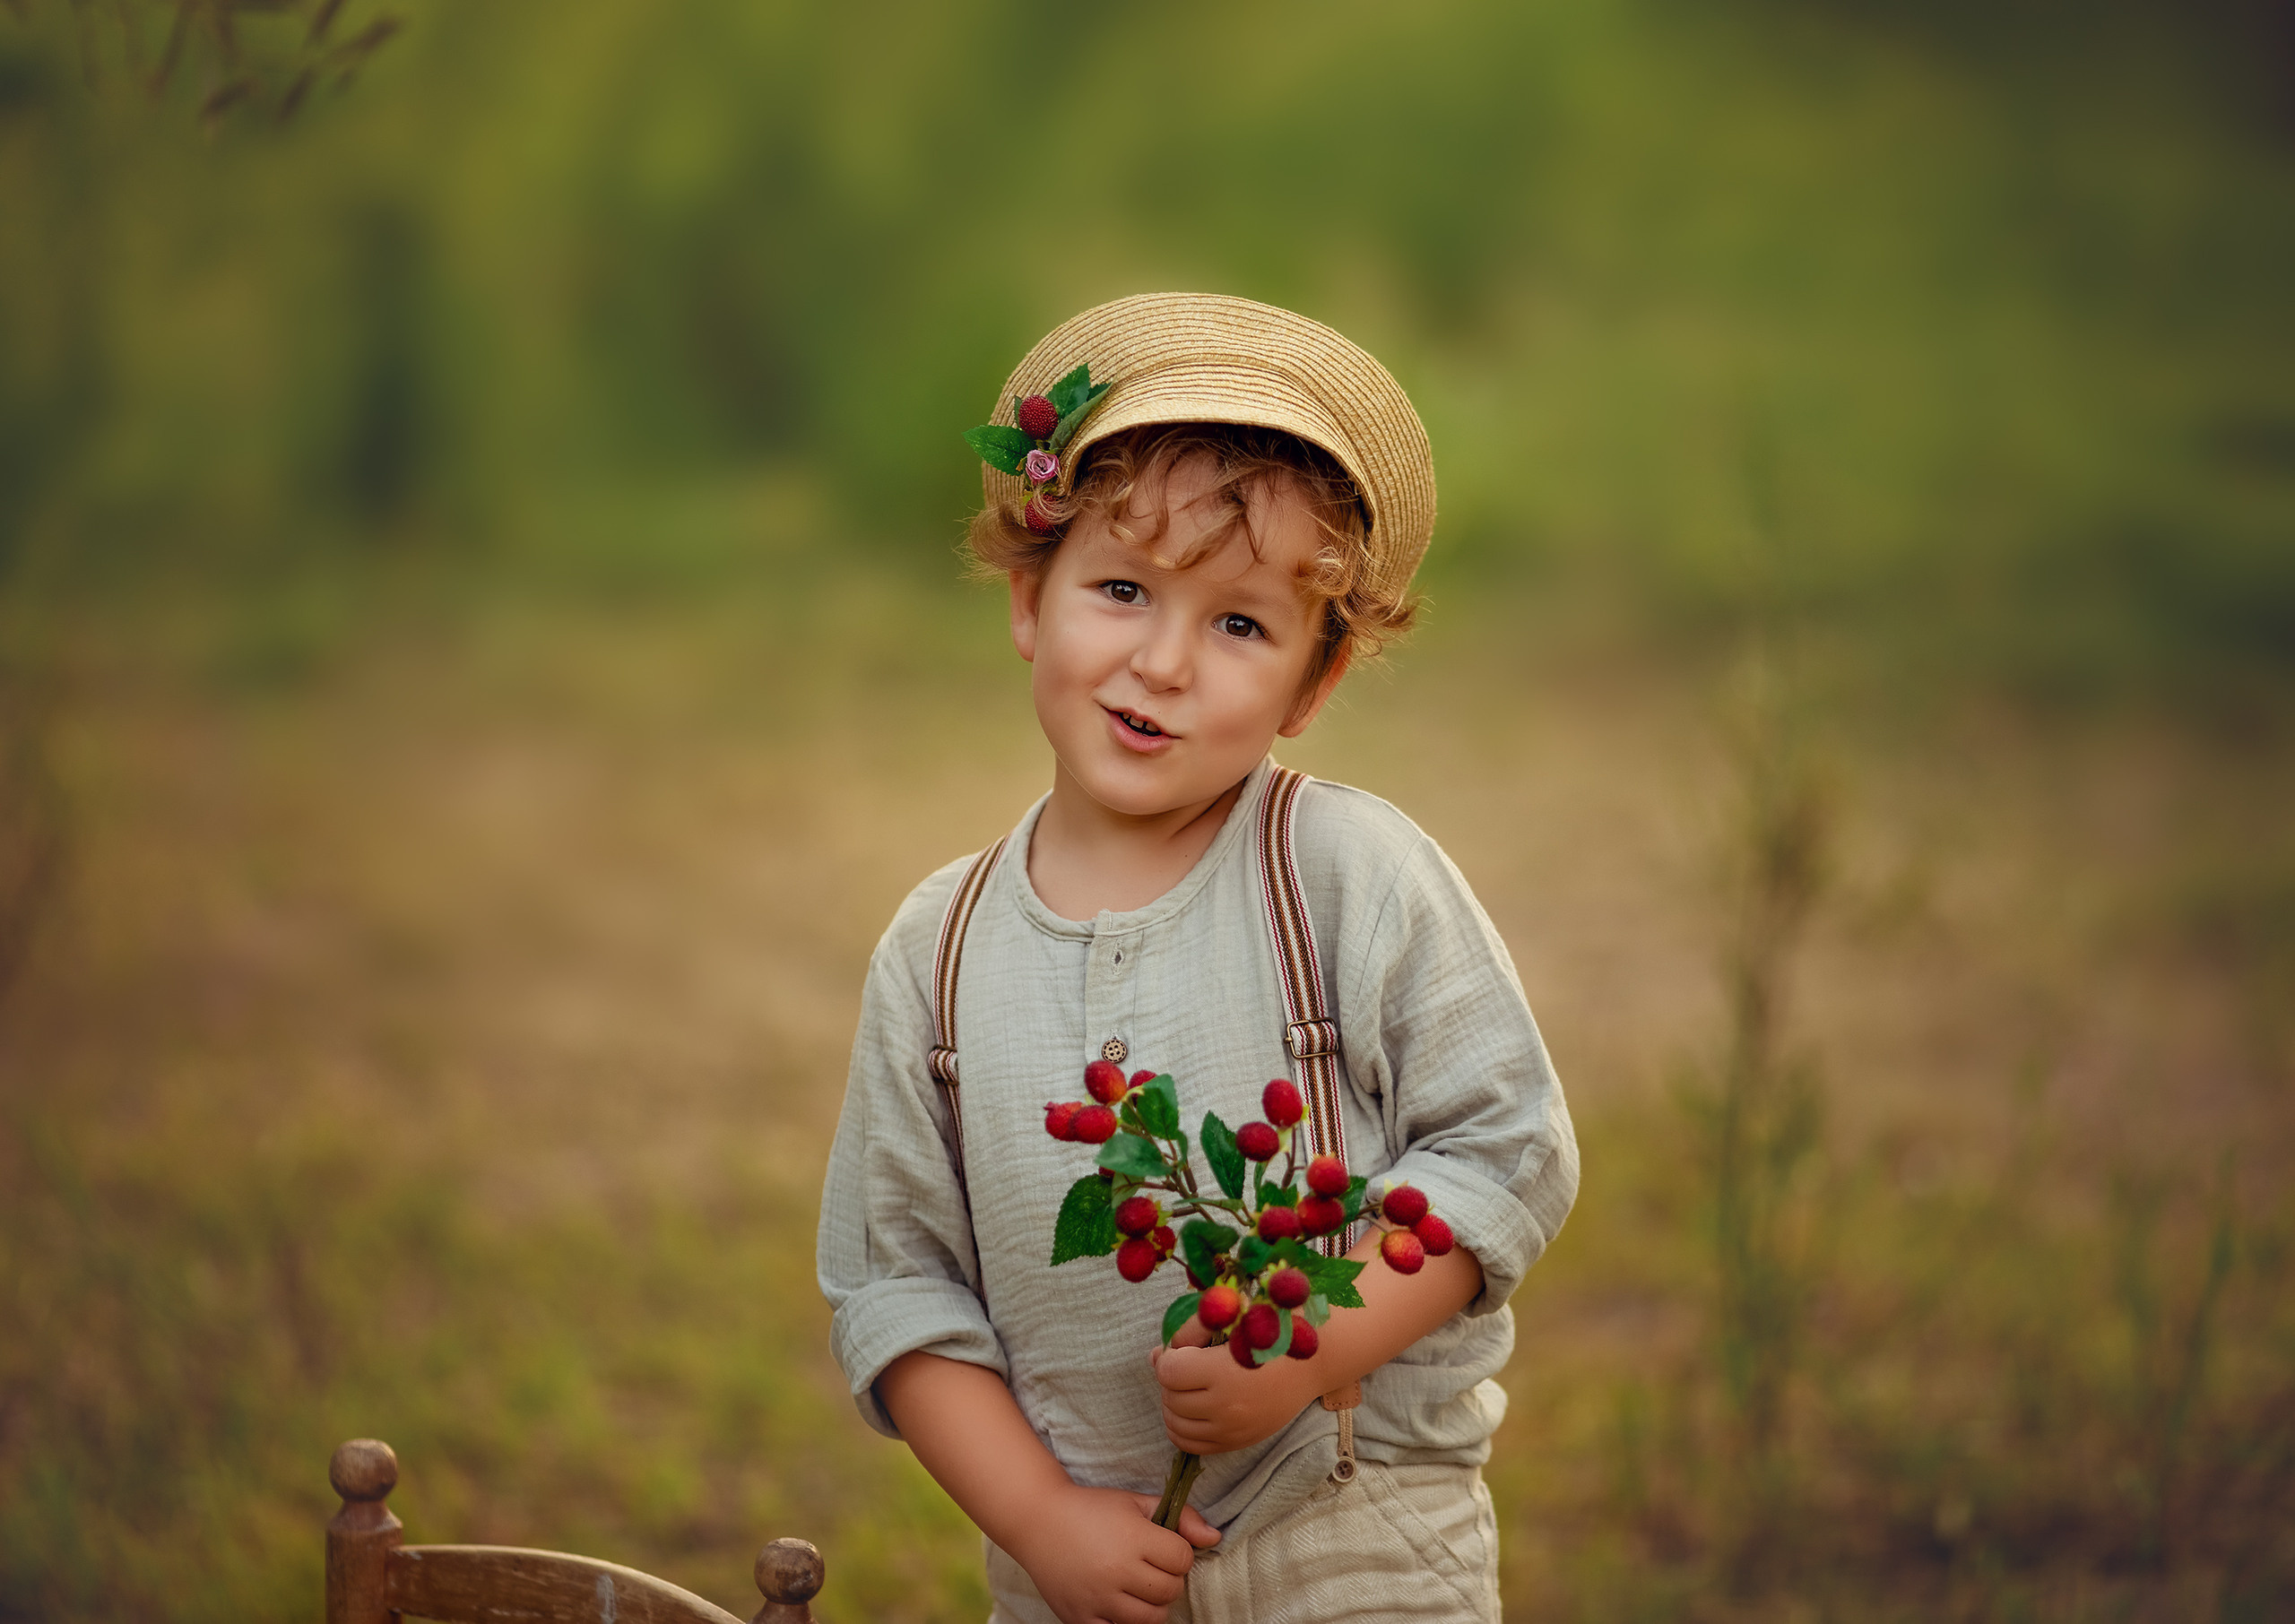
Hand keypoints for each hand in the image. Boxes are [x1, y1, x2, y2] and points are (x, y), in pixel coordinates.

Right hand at [1007, 1484, 1219, 1623]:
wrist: (1038, 1520)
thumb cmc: (1091, 1509)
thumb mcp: (1135, 1502)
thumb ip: (1181, 1516)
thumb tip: (1216, 1538)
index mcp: (1133, 1538)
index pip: (1182, 1559)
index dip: (1178, 1552)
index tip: (1163, 1545)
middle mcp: (1116, 1571)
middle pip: (1170, 1591)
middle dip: (1167, 1578)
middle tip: (1148, 1566)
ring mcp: (1098, 1599)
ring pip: (1151, 1618)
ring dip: (1151, 1604)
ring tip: (1137, 1586)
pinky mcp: (1080, 1619)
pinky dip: (1125, 1623)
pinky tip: (1119, 1604)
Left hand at [1150, 1320, 1318, 1454]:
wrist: (1316, 1360)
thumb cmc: (1275, 1330)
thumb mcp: (1234, 1317)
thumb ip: (1191, 1330)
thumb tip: (1157, 1356)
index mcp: (1224, 1373)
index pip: (1168, 1372)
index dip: (1170, 1356)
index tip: (1186, 1348)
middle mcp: (1226, 1407)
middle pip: (1170, 1398)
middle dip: (1171, 1379)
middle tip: (1188, 1363)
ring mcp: (1232, 1430)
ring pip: (1175, 1425)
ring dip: (1173, 1403)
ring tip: (1189, 1385)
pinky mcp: (1238, 1442)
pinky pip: (1192, 1446)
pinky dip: (1182, 1428)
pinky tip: (1192, 1408)